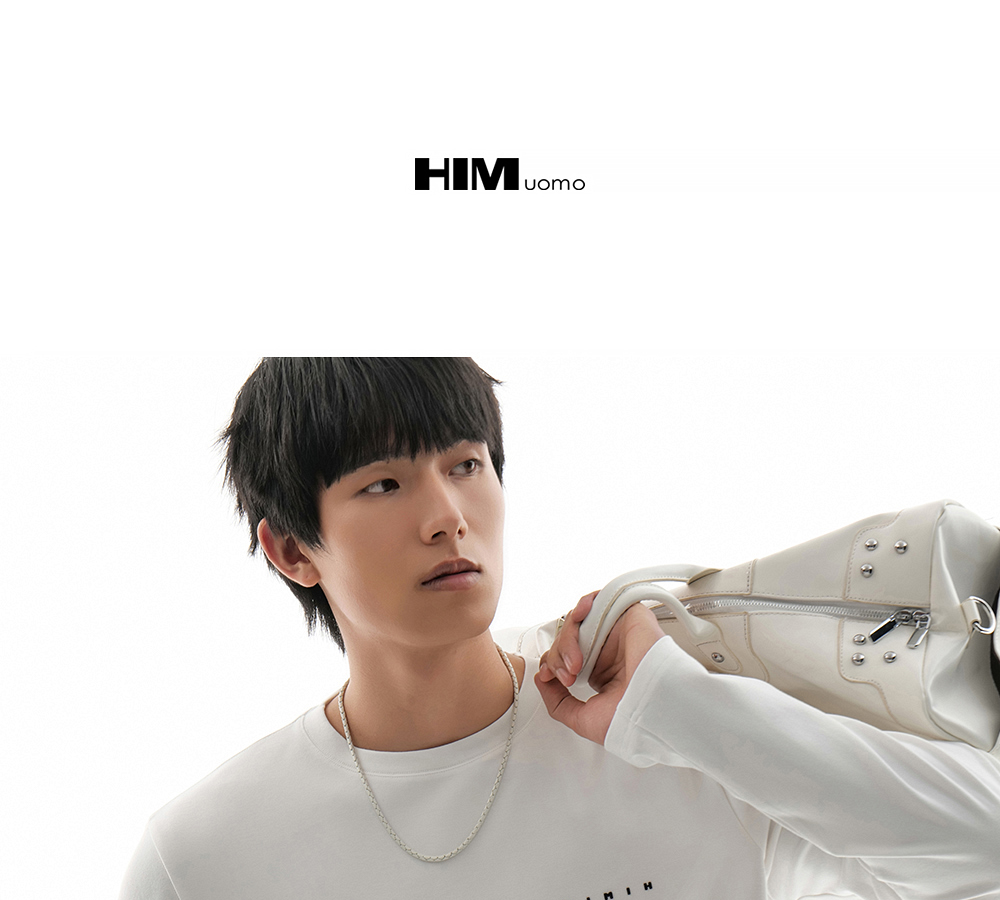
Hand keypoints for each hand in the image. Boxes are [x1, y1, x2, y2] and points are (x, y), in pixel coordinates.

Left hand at [535, 591, 662, 744]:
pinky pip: (598, 601)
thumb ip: (558, 703)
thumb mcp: (583, 720)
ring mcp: (616, 634)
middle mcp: (608, 652)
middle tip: (567, 675)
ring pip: (577, 623)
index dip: (552, 665)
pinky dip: (582, 607)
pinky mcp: (627, 616)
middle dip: (557, 657)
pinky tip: (580, 621)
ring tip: (575, 662)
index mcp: (601, 674)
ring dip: (567, 640)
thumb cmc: (632, 719)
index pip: (566, 658)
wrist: (655, 706)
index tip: (548, 678)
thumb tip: (541, 680)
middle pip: (567, 640)